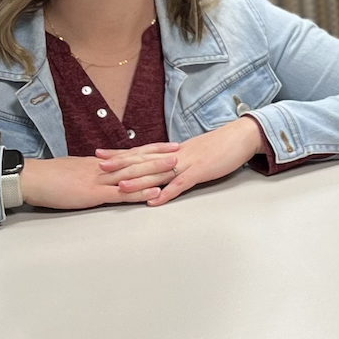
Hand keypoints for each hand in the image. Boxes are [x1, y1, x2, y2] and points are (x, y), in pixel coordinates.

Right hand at [19, 150, 177, 209]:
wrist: (32, 178)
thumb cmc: (50, 176)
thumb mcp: (74, 170)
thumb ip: (91, 171)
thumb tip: (103, 171)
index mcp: (100, 163)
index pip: (130, 153)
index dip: (150, 149)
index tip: (167, 145)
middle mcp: (104, 168)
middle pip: (136, 159)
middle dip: (159, 156)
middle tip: (180, 151)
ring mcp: (100, 180)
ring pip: (133, 174)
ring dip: (155, 171)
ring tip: (175, 167)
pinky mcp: (94, 194)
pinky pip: (121, 194)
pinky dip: (139, 193)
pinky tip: (154, 192)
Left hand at [110, 117, 263, 207]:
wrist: (240, 136)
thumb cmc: (218, 145)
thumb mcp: (192, 152)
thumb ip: (175, 159)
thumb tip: (160, 166)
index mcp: (171, 151)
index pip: (141, 152)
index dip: (120, 155)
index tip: (100, 156)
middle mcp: (174, 155)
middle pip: (143, 161)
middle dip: (120, 165)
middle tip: (99, 167)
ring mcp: (186, 163)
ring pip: (157, 173)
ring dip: (138, 181)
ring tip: (119, 188)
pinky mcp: (200, 172)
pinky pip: (181, 184)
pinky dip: (167, 193)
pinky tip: (155, 201)